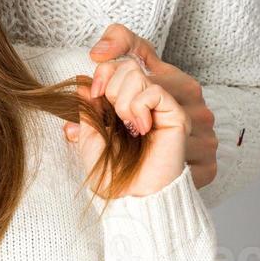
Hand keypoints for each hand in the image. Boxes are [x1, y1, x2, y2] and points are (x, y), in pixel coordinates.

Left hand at [63, 70, 190, 197]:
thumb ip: (86, 107)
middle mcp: (145, 102)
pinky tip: (141, 128)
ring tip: (128, 126)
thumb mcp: (88, 135)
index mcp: (126, 103)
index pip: (117, 64)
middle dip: (110, 88)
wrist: (129, 196)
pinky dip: (138, 108)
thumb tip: (83, 82)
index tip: (94, 94)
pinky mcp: (176, 116)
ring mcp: (162, 107)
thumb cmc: (110, 172)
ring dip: (123, 101)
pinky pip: (153, 91)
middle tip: (114, 117)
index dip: (102, 70)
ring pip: (137, 74)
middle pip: (126, 65)